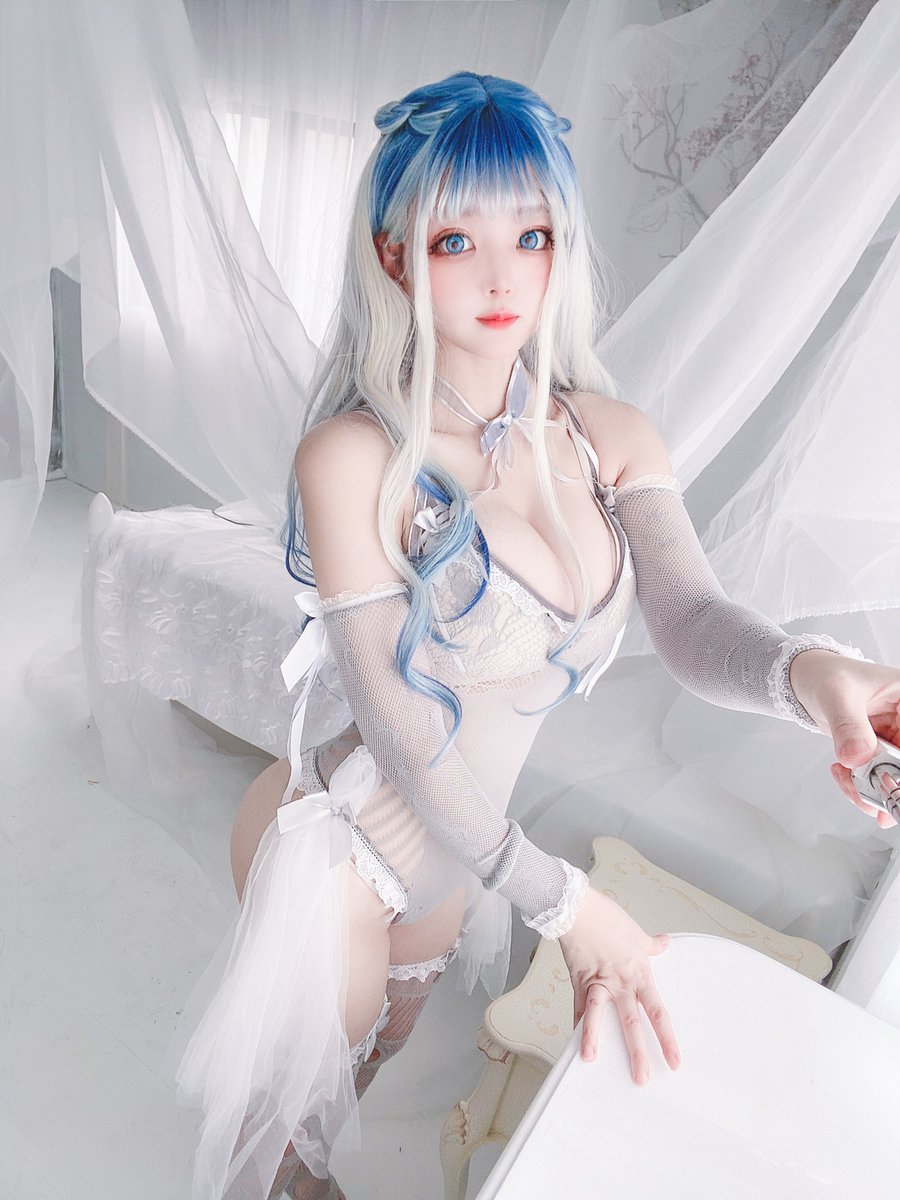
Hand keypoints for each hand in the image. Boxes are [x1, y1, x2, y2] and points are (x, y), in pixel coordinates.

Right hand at [558, 887, 680, 1084]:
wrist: (579, 909)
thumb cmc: (607, 917)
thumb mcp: (635, 932)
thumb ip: (651, 944)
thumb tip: (664, 943)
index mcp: (639, 973)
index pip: (658, 1012)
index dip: (666, 1038)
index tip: (673, 1060)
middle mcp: (621, 983)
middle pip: (631, 1022)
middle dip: (637, 1052)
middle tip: (642, 1078)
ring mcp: (598, 983)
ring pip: (598, 1016)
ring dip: (594, 1039)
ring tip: (591, 1060)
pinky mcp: (578, 980)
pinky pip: (577, 1007)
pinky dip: (576, 1025)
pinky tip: (574, 1044)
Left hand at [789, 650, 899, 827]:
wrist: (808, 681)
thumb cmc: (826, 675)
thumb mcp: (835, 694)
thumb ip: (847, 725)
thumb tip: (858, 755)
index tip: (890, 782)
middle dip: (889, 782)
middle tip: (866, 794)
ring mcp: (894, 737)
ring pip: (894, 775)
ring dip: (872, 788)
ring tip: (847, 782)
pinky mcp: (880, 751)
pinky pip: (877, 777)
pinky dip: (860, 785)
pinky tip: (843, 774)